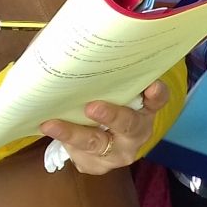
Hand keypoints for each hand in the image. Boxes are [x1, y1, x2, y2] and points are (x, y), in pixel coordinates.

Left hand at [39, 80, 169, 174]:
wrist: (97, 140)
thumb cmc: (102, 101)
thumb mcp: (111, 89)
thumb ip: (103, 71)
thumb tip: (72, 39)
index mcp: (146, 109)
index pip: (158, 100)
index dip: (156, 93)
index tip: (151, 85)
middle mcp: (137, 132)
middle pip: (129, 125)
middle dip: (111, 116)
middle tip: (92, 107)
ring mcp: (117, 153)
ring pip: (96, 144)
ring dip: (73, 133)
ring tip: (52, 124)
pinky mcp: (96, 166)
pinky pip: (79, 156)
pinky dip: (62, 141)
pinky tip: (48, 129)